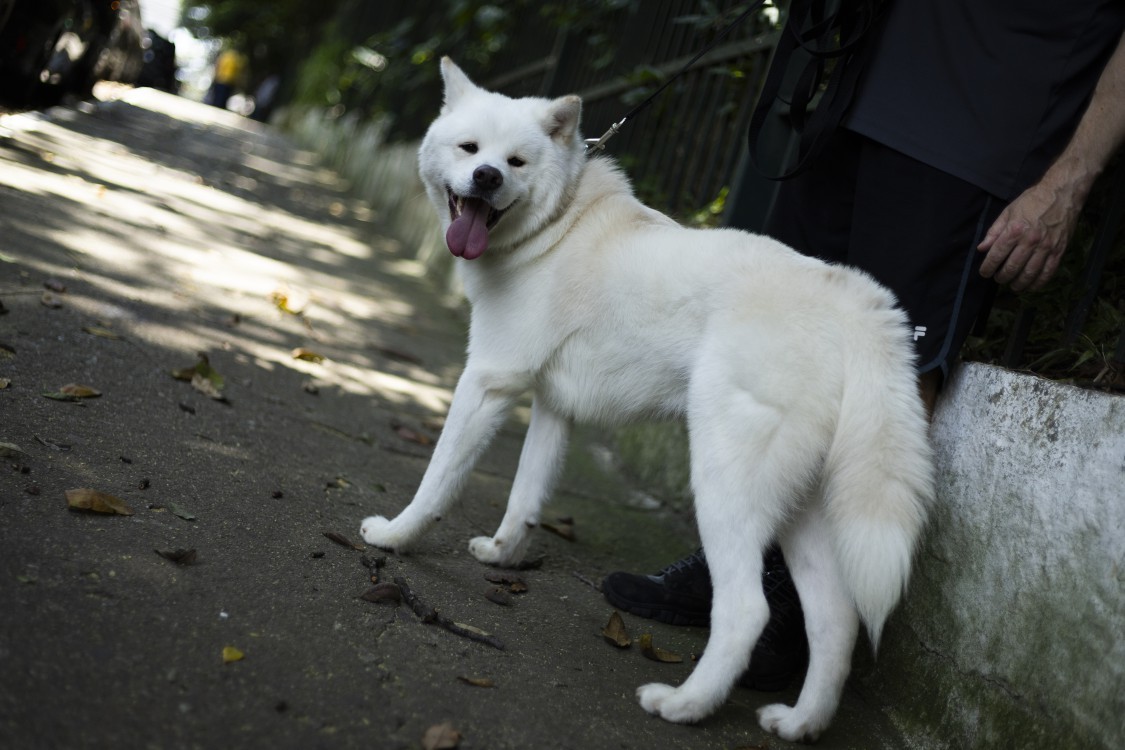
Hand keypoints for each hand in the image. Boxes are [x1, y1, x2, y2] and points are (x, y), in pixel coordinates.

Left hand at [976, 178, 1081, 292]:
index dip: (988, 267)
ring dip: (1018, 283)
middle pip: (1012, 267)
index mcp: (1015, 230)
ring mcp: (1046, 247)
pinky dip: (1038, 282)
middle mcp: (1030, 240)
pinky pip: (1048, 272)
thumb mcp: (1008, 212)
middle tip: (998, 279)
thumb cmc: (1033, 201)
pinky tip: (1031, 286)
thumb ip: (994, 231)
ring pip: (1029, 273)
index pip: (997, 255)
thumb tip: (982, 249)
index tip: (984, 273)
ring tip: (1013, 285)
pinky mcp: (1059, 250)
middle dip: (1002, 277)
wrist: (1062, 193)